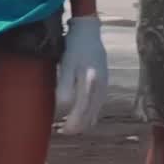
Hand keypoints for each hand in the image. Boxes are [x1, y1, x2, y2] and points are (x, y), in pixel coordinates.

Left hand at [56, 15, 107, 133]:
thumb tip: (62, 108)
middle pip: (89, 116)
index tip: (58, 129)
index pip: (81, 112)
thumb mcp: (66, 65)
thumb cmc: (74, 48)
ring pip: (95, 113)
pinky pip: (98, 106)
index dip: (70, 124)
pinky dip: (89, 115)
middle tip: (61, 131)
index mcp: (90, 84)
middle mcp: (100, 88)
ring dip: (83, 123)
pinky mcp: (105, 85)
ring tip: (69, 126)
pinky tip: (81, 116)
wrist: (89, 32)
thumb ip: (65, 87)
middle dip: (76, 127)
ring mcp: (104, 87)